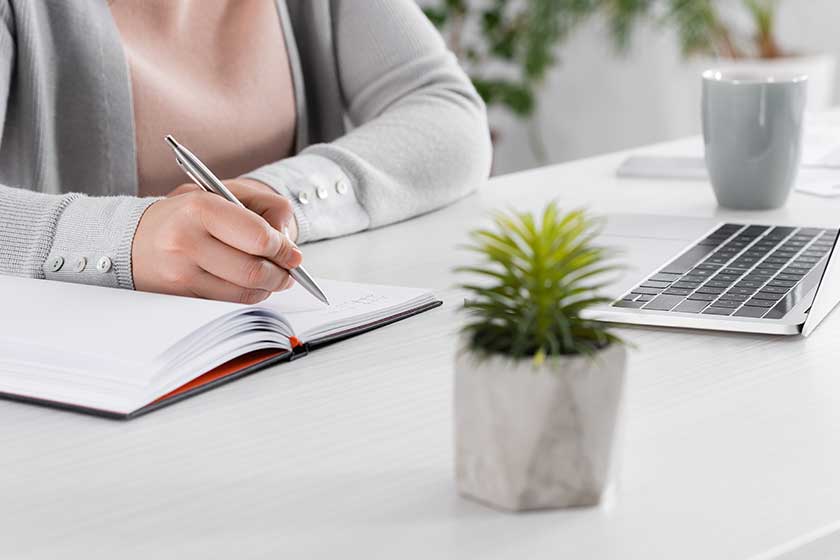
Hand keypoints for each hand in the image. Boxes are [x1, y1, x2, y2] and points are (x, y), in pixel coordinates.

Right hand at [132, 179, 301, 303]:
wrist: (135, 238)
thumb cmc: (188, 214)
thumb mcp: (224, 192)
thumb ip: (265, 206)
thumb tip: (288, 241)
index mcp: (199, 207)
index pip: (258, 237)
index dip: (284, 250)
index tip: (293, 254)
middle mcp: (185, 241)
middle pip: (254, 270)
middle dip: (281, 274)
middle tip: (289, 271)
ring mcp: (179, 273)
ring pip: (243, 292)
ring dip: (267, 288)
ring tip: (271, 277)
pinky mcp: (179, 296)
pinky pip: (227, 303)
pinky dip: (247, 297)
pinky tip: (248, 285)